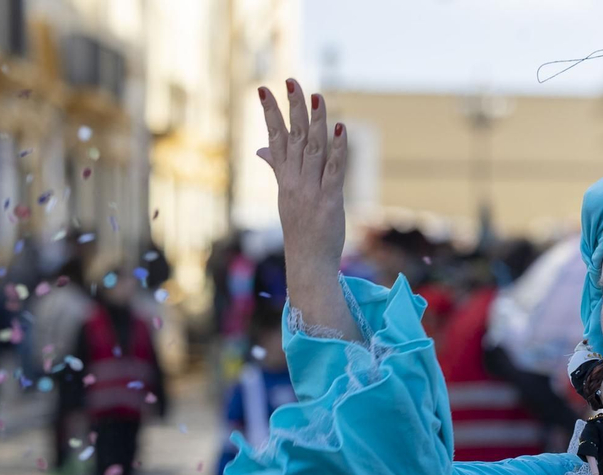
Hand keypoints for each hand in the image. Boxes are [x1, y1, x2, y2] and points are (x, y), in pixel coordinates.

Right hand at [257, 80, 356, 336]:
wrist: (307, 265)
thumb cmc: (299, 232)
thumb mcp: (285, 197)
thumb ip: (276, 170)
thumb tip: (261, 150)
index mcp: (283, 180)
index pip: (274, 139)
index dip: (270, 113)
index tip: (264, 89)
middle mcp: (294, 182)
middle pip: (292, 137)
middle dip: (292, 107)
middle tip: (291, 80)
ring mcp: (310, 191)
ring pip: (312, 149)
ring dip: (315, 121)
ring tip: (316, 95)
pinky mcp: (328, 201)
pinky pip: (334, 170)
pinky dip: (338, 149)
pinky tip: (341, 128)